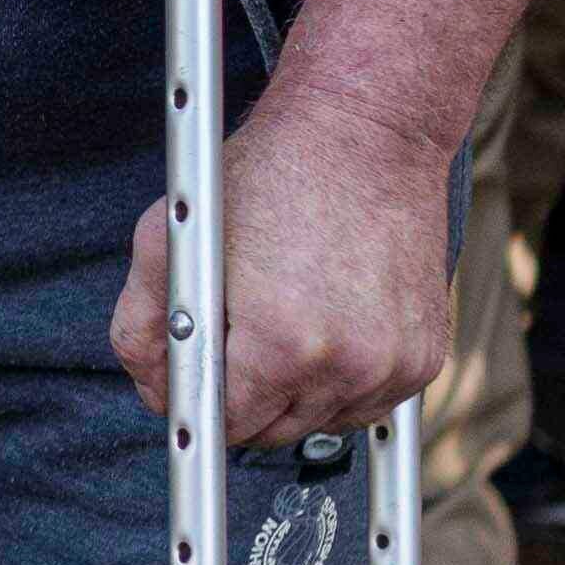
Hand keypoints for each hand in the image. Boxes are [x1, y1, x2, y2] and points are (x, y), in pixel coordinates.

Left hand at [105, 52, 462, 452]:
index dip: (197, 395)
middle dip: (243, 396)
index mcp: (281, 345)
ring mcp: (393, 366)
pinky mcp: (424, 358)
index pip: (222, 425)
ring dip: (294, 392)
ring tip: (285, 322)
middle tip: (237, 332)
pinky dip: (340, 380)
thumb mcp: (170, 238)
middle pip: (271, 432)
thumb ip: (140, 328)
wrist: (367, 131)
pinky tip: (327, 324)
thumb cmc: (268, 176)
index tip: (195, 366)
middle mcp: (347, 366)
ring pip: (320, 422)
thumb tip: (154, 388)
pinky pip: (366, 403)